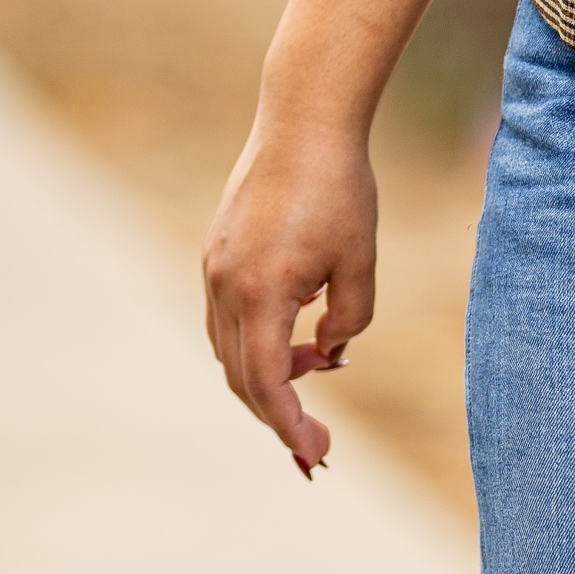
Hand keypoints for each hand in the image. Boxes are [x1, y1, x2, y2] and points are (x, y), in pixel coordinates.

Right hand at [199, 122, 371, 478]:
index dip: (290, 427)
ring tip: (317, 365)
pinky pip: (226, 318)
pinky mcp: (215, 252)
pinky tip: (297, 326)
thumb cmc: (339, 188)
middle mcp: (225, 286)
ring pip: (228, 350)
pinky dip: (256, 341)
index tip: (317, 452)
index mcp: (261, 294)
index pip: (267, 384)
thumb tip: (324, 353)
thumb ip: (348, 321)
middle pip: (241, 377)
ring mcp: (213, 268)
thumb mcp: (360, 263)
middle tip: (320, 439)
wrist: (302, 121)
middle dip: (278, 414)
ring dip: (267, 375)